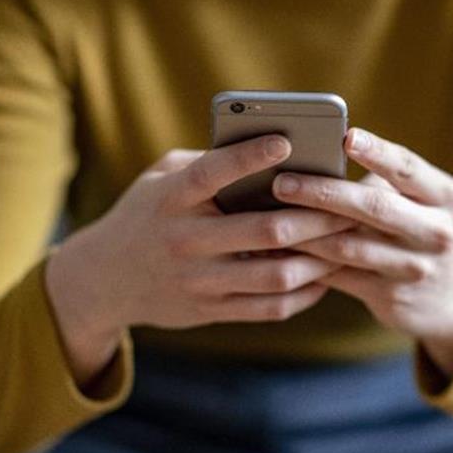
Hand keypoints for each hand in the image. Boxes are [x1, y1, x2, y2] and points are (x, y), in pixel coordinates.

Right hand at [45, 135, 355, 383]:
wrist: (103, 280)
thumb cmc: (145, 215)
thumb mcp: (160, 179)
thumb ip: (205, 164)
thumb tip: (267, 151)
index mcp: (171, 199)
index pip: (212, 173)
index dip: (250, 157)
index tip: (287, 141)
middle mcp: (184, 241)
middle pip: (263, 231)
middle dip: (315, 218)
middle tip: (349, 205)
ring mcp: (197, 281)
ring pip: (274, 275)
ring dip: (318, 260)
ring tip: (345, 243)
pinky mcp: (208, 311)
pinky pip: (268, 308)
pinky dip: (303, 294)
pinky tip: (323, 278)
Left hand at [273, 127, 452, 379]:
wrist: (445, 296)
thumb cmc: (413, 229)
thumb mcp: (415, 202)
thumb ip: (379, 183)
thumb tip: (313, 156)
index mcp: (442, 195)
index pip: (407, 168)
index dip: (377, 152)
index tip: (346, 136)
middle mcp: (435, 231)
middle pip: (374, 207)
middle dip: (324, 193)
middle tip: (282, 183)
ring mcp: (414, 267)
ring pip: (349, 246)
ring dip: (304, 231)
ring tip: (269, 217)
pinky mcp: (390, 296)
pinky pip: (338, 276)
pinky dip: (305, 262)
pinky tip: (278, 250)